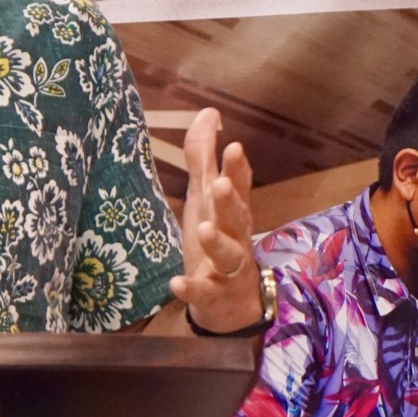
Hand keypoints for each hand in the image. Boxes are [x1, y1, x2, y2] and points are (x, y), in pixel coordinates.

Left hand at [172, 108, 262, 332]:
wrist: (229, 304)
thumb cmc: (217, 238)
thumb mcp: (206, 197)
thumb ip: (204, 157)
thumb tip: (209, 112)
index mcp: (233, 212)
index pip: (240, 187)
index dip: (238, 169)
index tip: (234, 146)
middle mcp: (236, 236)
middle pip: (237, 216)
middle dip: (230, 199)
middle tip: (219, 184)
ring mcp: (227, 269)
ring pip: (227, 254)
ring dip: (216, 241)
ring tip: (203, 228)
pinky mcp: (214, 296)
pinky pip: (204, 292)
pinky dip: (191, 288)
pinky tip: (177, 282)